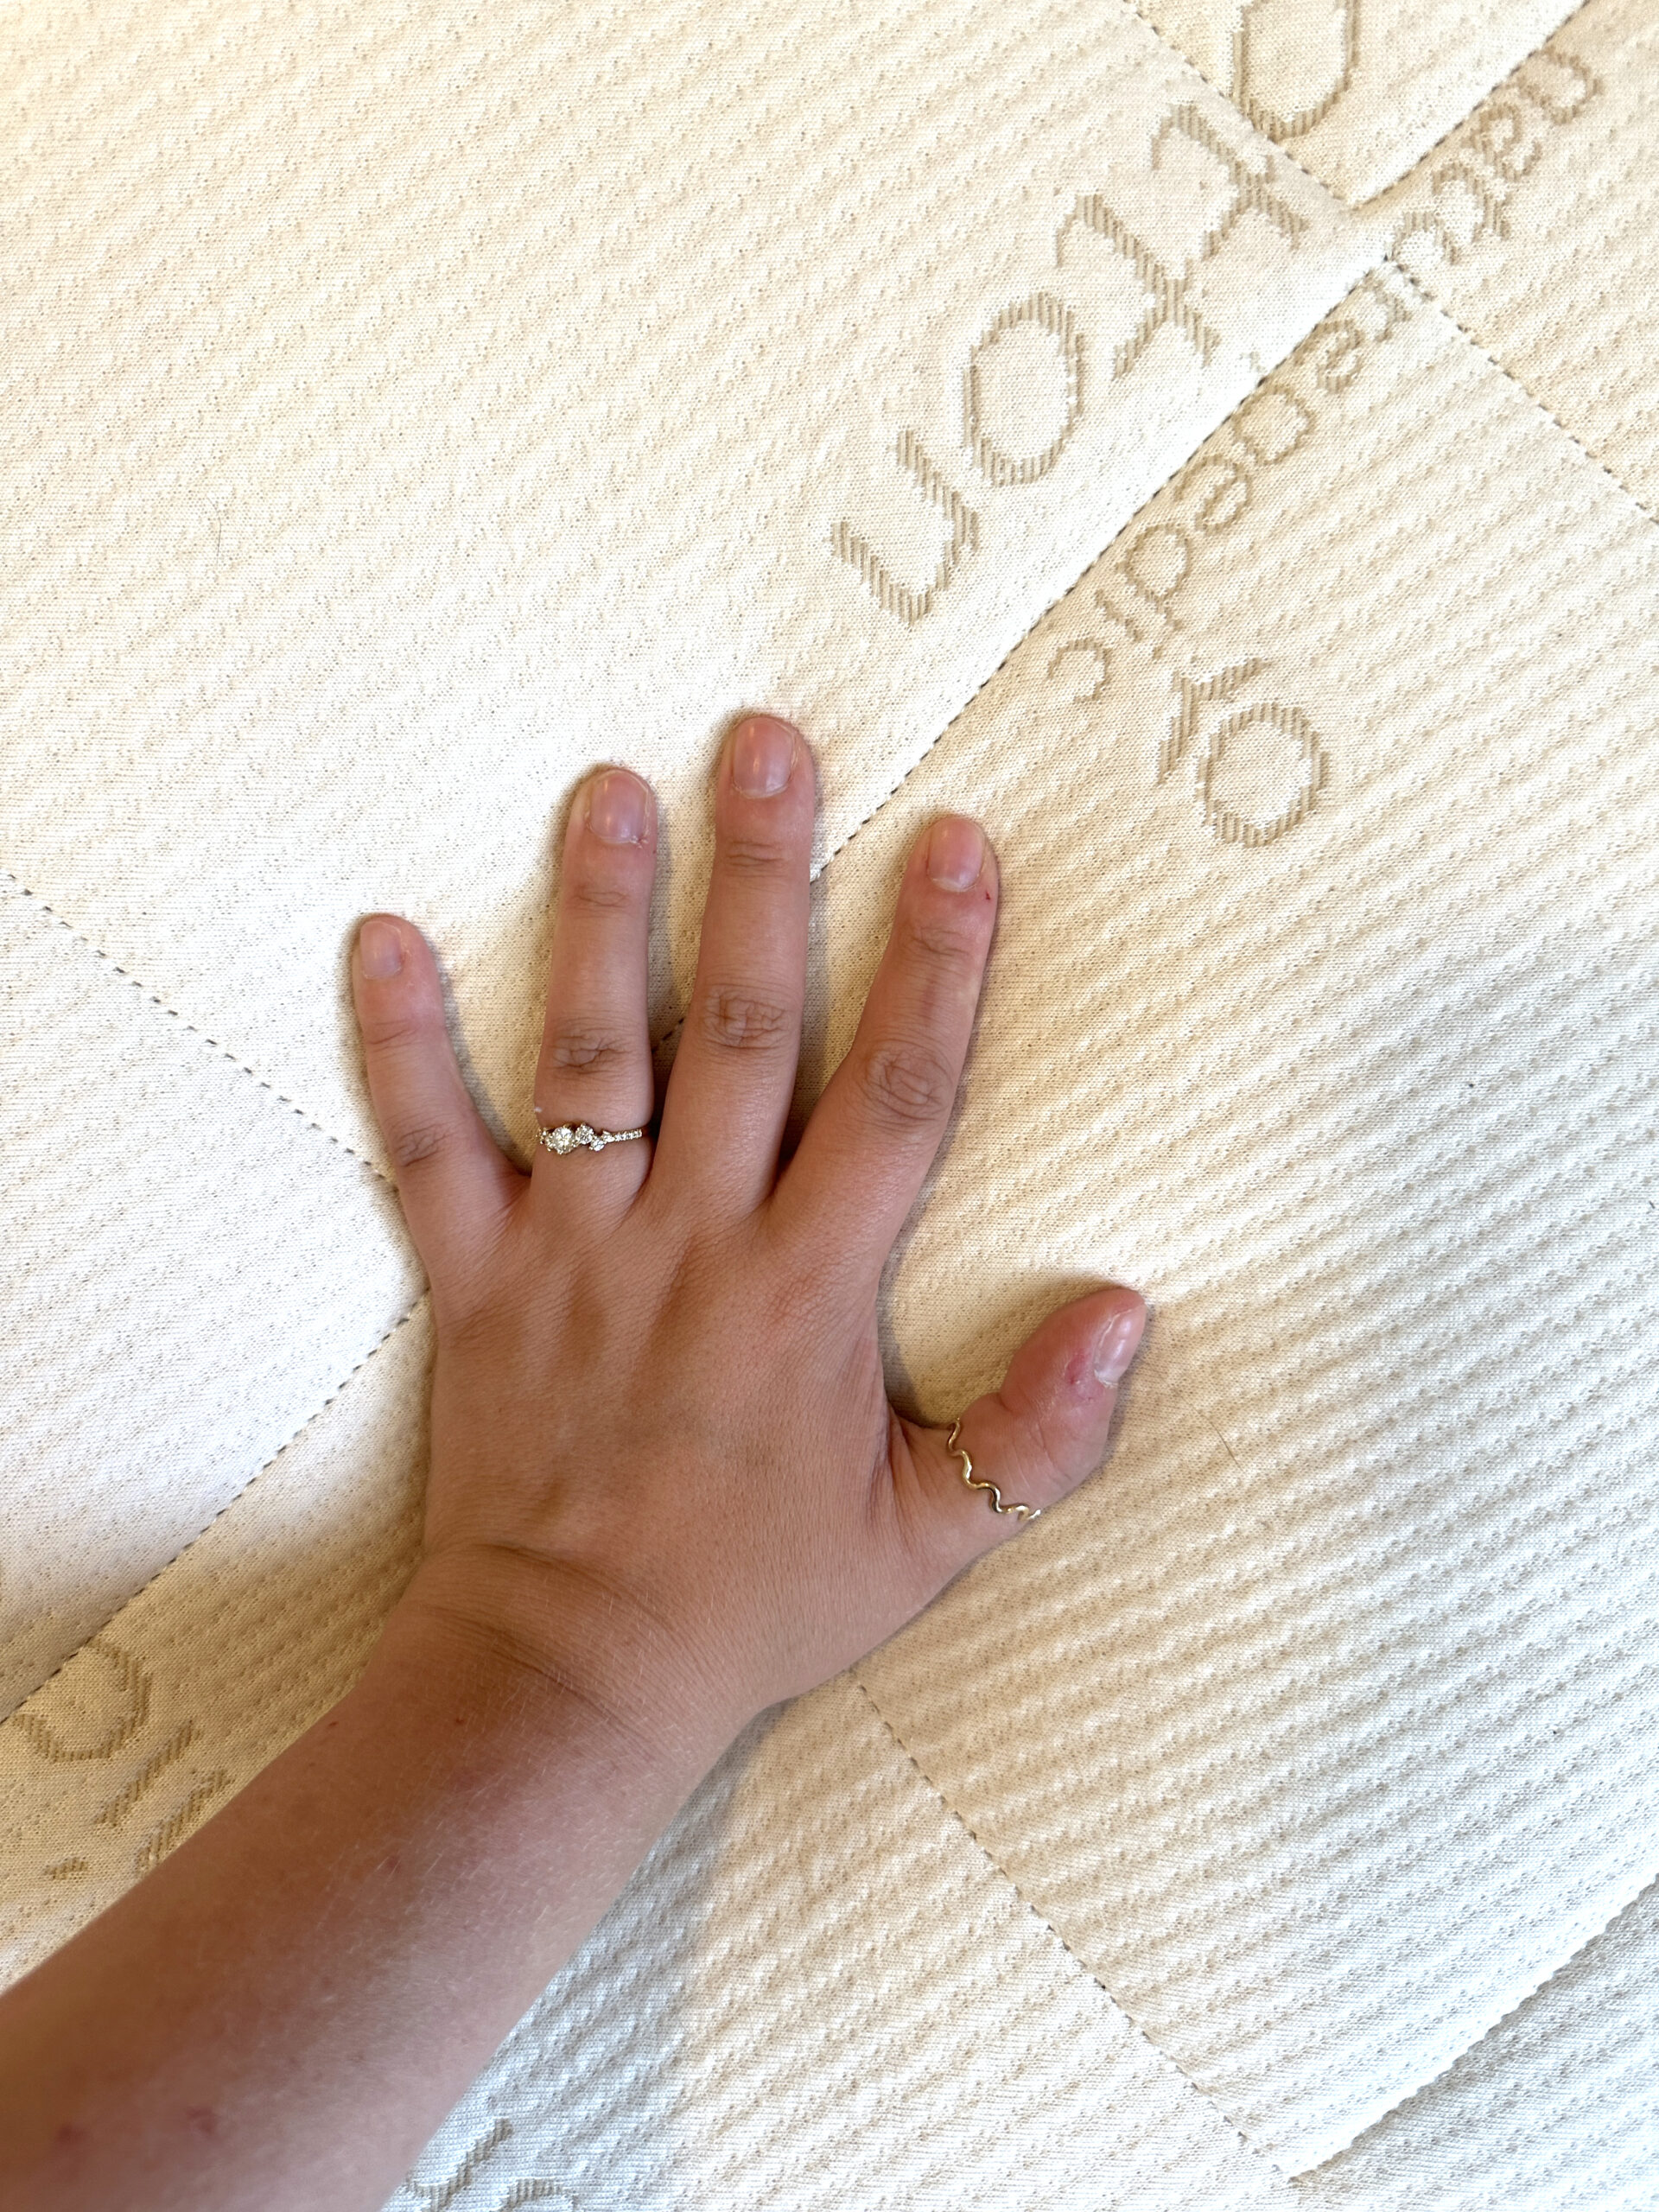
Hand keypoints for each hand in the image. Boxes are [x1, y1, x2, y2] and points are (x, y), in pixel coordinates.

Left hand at [352, 714, 1146, 1779]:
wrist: (569, 1673)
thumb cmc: (753, 1601)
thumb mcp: (926, 1541)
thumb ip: (1036, 1433)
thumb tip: (1131, 1313)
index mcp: (808, 1288)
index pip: (893, 1093)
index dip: (933, 962)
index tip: (951, 841)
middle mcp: (693, 1240)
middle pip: (736, 1031)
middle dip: (761, 879)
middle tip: (765, 743)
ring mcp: (573, 1252)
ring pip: (590, 1060)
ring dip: (598, 918)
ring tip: (606, 789)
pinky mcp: (471, 1279)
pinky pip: (425, 1148)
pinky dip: (398, 1045)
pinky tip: (377, 936)